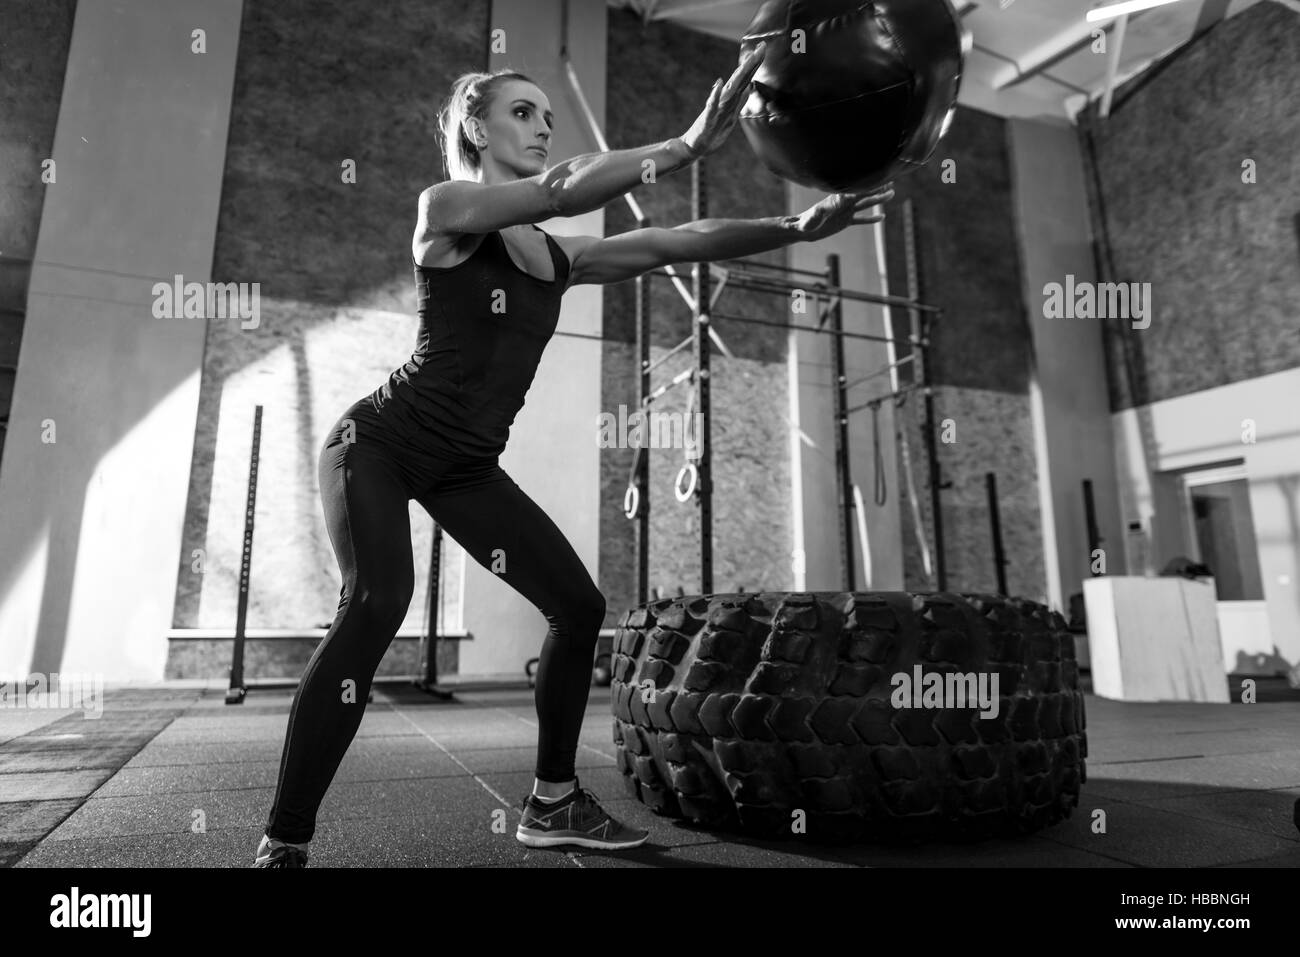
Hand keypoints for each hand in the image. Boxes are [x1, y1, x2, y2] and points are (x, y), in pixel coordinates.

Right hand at [680, 42, 766, 157]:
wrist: (695, 147)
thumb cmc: (712, 132)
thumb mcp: (730, 117)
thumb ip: (739, 101)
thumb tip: (749, 88)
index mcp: (730, 100)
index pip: (744, 79)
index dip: (754, 65)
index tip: (763, 48)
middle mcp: (724, 101)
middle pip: (740, 80)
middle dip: (751, 64)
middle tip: (762, 47)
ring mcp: (715, 109)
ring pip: (730, 90)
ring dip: (739, 75)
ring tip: (748, 60)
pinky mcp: (707, 120)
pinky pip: (711, 107)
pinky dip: (715, 95)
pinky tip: (719, 83)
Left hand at [794, 185, 894, 240]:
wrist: (803, 230)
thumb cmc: (806, 222)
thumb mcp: (812, 218)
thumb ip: (817, 213)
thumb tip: (820, 209)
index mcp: (838, 200)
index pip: (856, 191)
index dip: (868, 186)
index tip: (880, 179)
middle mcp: (844, 203)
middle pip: (864, 194)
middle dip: (877, 188)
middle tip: (891, 181)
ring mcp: (846, 212)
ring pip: (866, 204)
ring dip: (878, 199)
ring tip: (891, 194)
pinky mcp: (845, 221)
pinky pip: (861, 220)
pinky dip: (871, 219)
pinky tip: (881, 218)